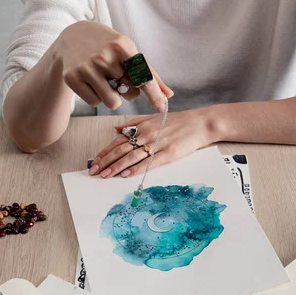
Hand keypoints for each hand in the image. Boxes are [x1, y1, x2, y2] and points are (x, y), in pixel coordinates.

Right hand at [54, 21, 172, 111]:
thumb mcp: (127, 52)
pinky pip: (95, 103)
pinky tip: (91, 82)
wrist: (71, 37)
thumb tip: (168, 95)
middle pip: (129, 94)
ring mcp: (87, 67)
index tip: (162, 107)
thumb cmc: (107, 46)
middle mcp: (104, 55)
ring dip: (112, 97)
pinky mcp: (72, 77)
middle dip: (127, 91)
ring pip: (112, 102)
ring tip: (105, 81)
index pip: (142, 76)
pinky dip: (96, 97)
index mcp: (122, 46)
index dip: (153, 94)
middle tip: (117, 78)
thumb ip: (148, 73)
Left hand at [89, 107, 217, 177]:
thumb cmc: (179, 122)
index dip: (105, 151)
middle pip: (122, 149)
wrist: (201, 123)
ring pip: (132, 156)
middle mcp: (147, 134)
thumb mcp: (154, 119)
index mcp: (142, 126)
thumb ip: (134, 125)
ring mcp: (158, 144)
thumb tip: (116, 130)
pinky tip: (126, 174)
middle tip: (94, 171)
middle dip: (106, 161)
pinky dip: (136, 169)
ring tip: (105, 175)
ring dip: (117, 167)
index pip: (119, 140)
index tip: (95, 161)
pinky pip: (149, 163)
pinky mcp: (168, 153)